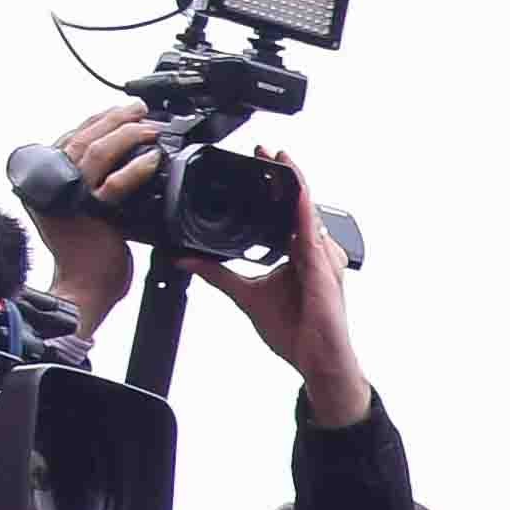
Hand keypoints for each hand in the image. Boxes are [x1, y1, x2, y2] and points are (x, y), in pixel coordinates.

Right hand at [16, 104, 161, 339]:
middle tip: (138, 110)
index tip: (119, 111)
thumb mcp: (81, 213)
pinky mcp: (91, 214)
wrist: (84, 290)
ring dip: (124, 134)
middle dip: (112, 118)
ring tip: (148, 127)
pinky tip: (152, 159)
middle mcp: (53, 187)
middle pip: (80, 139)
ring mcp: (70, 199)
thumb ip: (89, 187)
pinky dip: (135, 169)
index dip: (95, 120)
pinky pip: (114, 184)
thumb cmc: (86, 256)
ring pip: (94, 152)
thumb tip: (116, 162)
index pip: (69, 139)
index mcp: (46, 183)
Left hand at [195, 151, 368, 424]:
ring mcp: (322, 256)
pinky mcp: (322, 267)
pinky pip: (311, 230)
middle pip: (299, 202)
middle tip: (264, 148)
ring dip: (292, 181)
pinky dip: (301, 207)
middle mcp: (314, 250)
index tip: (259, 162)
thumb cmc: (296, 333)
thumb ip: (219, 274)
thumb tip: (187, 259)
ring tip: (276, 157)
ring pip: (306, 209)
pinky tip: (293, 189)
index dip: (276, 184)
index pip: (287, 210)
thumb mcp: (246, 296)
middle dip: (283, 173)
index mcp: (299, 253)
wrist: (318, 361)